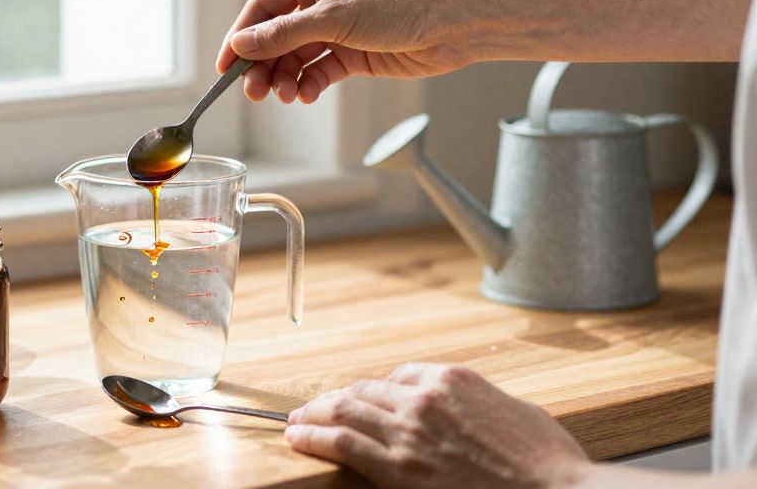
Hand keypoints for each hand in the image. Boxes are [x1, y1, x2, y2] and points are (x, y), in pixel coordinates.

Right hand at [215, 0, 479, 102]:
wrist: (453, 24)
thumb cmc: (399, 4)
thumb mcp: (334, 18)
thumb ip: (284, 35)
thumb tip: (241, 45)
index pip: (263, 8)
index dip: (241, 37)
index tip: (225, 67)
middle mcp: (321, 1)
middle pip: (276, 38)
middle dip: (263, 65)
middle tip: (254, 93)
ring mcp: (337, 29)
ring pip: (296, 58)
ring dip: (286, 79)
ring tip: (285, 96)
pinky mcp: (353, 54)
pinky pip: (319, 71)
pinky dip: (309, 85)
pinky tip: (306, 95)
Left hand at [285, 363, 588, 488]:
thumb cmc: (546, 462)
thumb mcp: (514, 411)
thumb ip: (477, 403)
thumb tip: (463, 410)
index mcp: (453, 379)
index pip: (399, 375)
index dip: (378, 389)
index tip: (365, 399)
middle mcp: (424, 397)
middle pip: (365, 391)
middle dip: (337, 399)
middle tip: (315, 407)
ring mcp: (408, 430)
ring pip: (345, 410)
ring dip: (314, 413)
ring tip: (296, 420)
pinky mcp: (398, 467)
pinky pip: (341, 442)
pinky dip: (312, 437)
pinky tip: (298, 438)